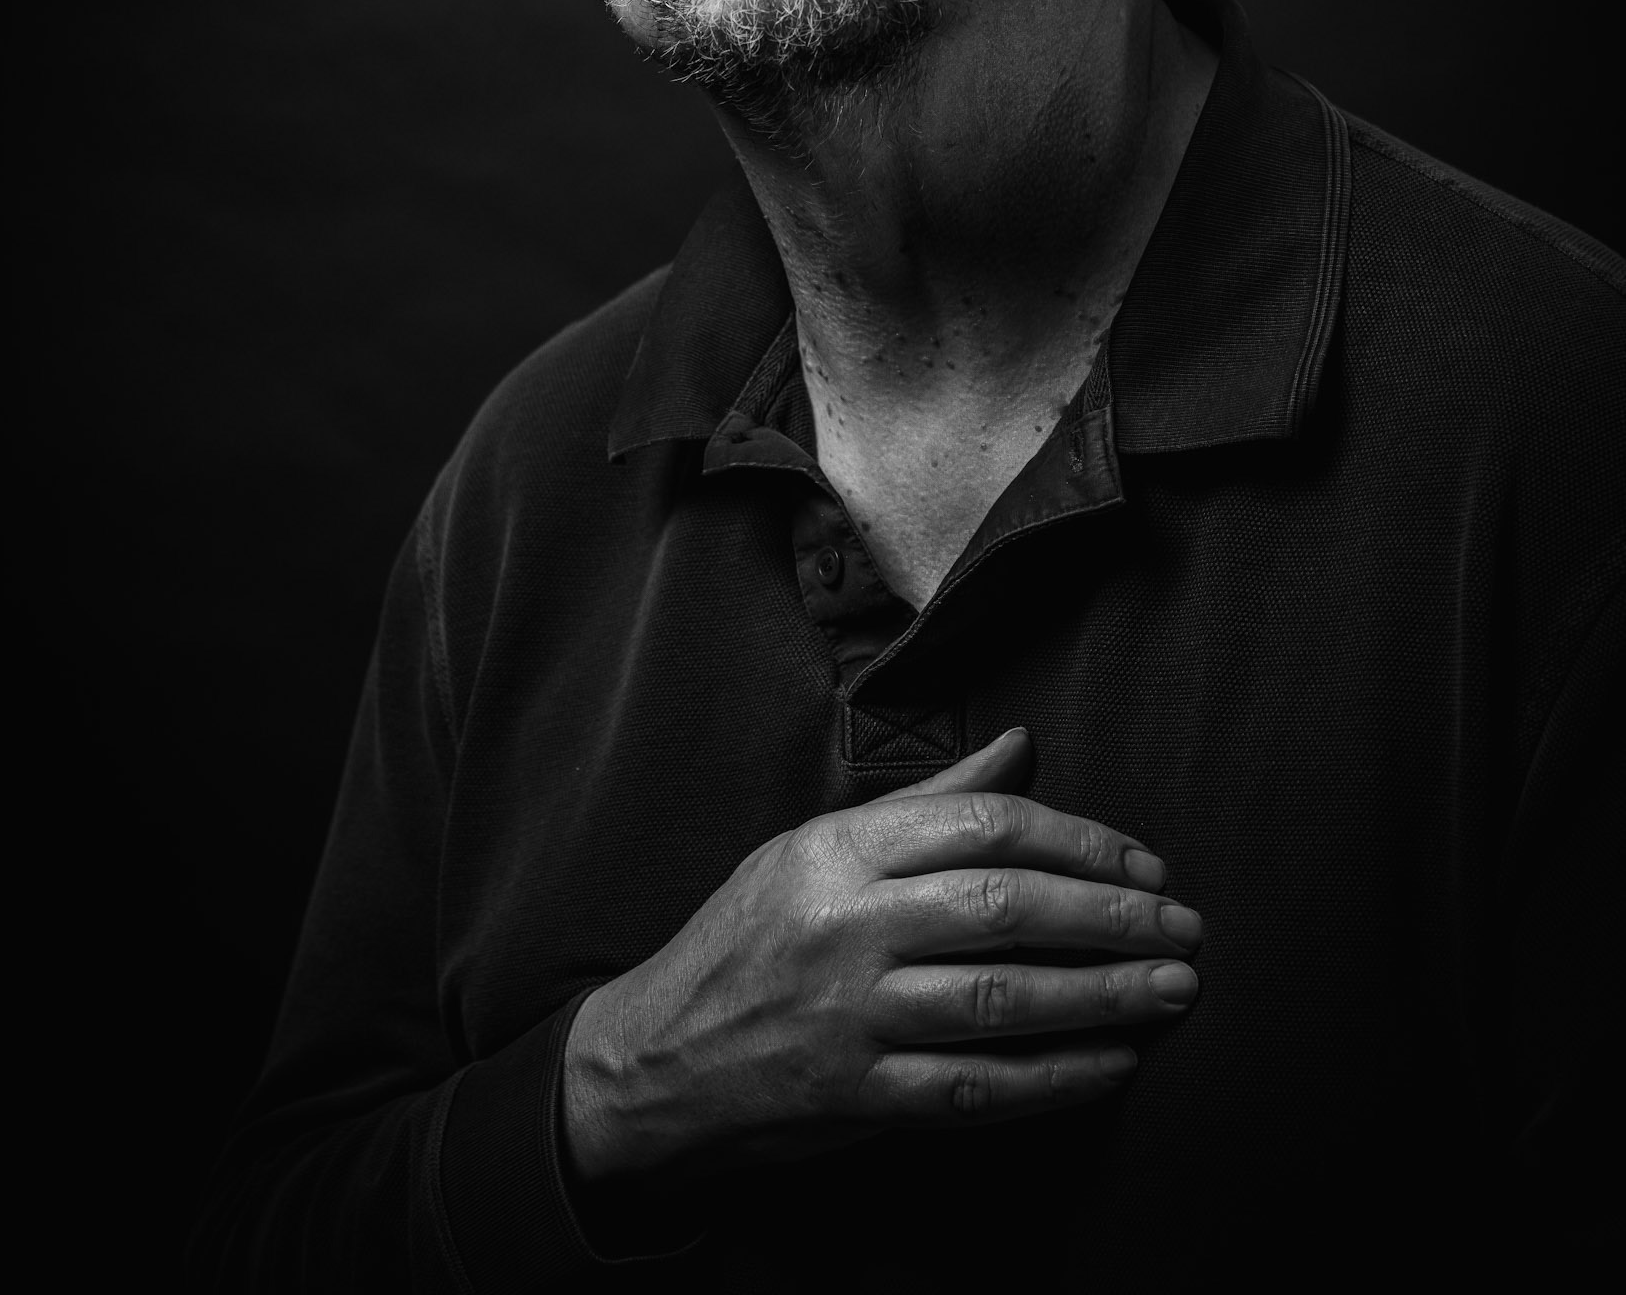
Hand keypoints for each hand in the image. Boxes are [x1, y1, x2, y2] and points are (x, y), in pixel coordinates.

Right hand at [560, 727, 1201, 1180]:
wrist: (656, 1057)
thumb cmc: (748, 937)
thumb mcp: (815, 846)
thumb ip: (925, 801)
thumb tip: (1020, 744)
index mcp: (839, 847)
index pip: (982, 822)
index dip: (1079, 839)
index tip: (1143, 861)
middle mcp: (845, 923)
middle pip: (1005, 905)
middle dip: (1110, 915)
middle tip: (1184, 924)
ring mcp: (850, 1013)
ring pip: (1000, 998)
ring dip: (1103, 994)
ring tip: (1174, 988)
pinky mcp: (857, 1096)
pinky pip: (975, 1088)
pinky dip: (1054, 1077)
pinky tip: (1114, 1063)